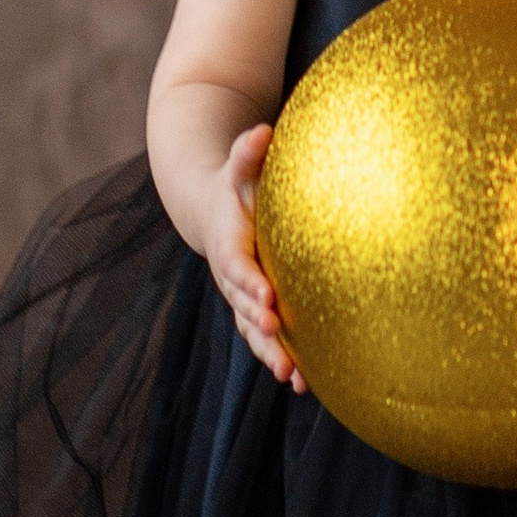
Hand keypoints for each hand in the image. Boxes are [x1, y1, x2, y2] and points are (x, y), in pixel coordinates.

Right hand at [207, 121, 304, 386]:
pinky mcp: (256, 309)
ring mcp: (242, 298)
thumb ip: (246, 152)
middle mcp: (232, 277)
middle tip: (280, 345)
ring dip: (271, 354)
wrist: (212, 211)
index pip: (237, 267)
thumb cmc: (236, 186)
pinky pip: (266, 339)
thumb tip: (262, 131)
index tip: (269, 299)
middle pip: (244, 308)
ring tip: (292, 378)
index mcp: (228, 244)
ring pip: (254, 331)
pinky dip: (281, 360)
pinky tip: (303, 385)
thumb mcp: (238, 168)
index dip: (250, 284)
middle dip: (261, 327)